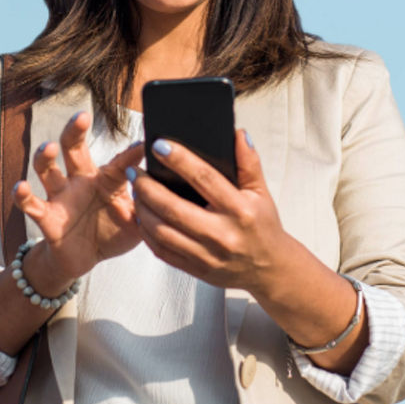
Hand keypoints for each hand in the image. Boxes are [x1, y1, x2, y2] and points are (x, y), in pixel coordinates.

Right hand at [14, 111, 143, 285]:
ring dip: (45, 157)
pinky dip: (23, 196)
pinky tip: (19, 187)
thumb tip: (174, 197)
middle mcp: (81, 180)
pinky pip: (31, 204)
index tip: (146, 142)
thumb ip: (151, 210)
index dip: (133, 152)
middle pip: (74, 149)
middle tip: (82, 116)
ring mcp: (61, 196)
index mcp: (107, 179)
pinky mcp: (46, 217)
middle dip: (75, 131)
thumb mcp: (137, 223)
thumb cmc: (112, 232)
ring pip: (48, 170)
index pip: (121, 162)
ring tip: (48, 148)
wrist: (83, 258)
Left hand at [129, 129, 294, 295]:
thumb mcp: (261, 192)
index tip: (160, 145)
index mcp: (239, 210)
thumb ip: (249, 162)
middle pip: (174, 208)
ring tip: (136, 192)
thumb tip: (238, 134)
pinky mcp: (197, 269)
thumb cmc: (263, 227)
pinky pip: (163, 251)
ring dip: (143, 209)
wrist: (269, 268)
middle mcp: (222, 234)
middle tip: (135, 171)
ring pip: (162, 231)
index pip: (204, 179)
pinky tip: (143, 217)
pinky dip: (147, 233)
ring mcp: (207, 255)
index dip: (179, 160)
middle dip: (147, 187)